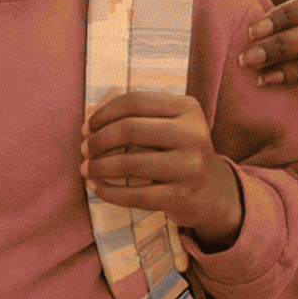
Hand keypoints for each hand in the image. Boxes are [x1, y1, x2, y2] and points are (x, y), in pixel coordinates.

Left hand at [82, 90, 243, 250]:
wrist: (213, 192)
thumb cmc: (178, 151)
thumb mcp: (169, 124)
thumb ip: (135, 116)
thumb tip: (89, 120)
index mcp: (188, 109)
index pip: (135, 101)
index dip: (104, 113)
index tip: (88, 126)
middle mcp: (193, 134)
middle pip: (130, 129)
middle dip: (98, 140)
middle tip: (84, 149)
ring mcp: (190, 167)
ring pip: (130, 163)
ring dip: (99, 166)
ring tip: (86, 168)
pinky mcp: (181, 197)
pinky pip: (134, 195)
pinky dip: (109, 191)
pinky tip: (97, 187)